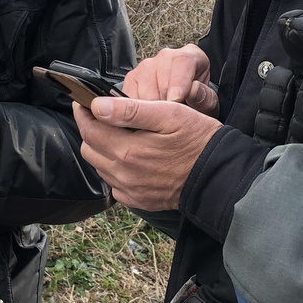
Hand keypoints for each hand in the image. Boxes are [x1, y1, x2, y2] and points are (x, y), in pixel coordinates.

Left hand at [74, 95, 221, 210]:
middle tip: (102, 116)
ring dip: (102, 149)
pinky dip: (114, 169)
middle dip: (91, 130)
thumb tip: (97, 106)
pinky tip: (131, 158)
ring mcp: (131, 191)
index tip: (83, 101)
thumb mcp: (169, 114)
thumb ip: (130, 111)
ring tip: (118, 135)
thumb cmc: (198, 140)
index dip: (83, 113)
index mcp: (129, 151)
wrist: (220, 176)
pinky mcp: (139, 201)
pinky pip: (114, 184)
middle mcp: (125, 175)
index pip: (89, 130)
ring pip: (100, 166)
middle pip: (89, 149)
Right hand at [122, 44, 218, 115]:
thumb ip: (204, 98)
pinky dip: (137, 109)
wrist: (186, 109)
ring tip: (161, 117)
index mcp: (190, 56)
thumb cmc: (197, 103)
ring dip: (150, 106)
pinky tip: (148, 115)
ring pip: (143, 87)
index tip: (176, 100)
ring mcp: (146, 67)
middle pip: (160, 76)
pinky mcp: (131, 79)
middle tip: (171, 116)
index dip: (178, 82)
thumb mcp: (208, 104)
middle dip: (164, 100)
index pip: (182, 61)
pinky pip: (129, 95)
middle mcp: (166, 57)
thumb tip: (194, 90)